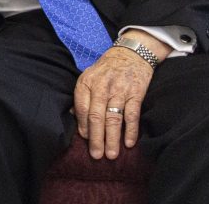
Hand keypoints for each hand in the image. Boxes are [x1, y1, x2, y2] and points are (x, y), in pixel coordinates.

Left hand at [73, 43, 154, 159]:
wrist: (131, 53)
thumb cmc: (106, 69)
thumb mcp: (89, 76)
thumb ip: (82, 96)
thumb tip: (73, 117)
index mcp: (87, 83)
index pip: (82, 108)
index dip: (83, 126)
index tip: (85, 140)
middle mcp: (102, 86)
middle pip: (96, 116)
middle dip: (96, 138)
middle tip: (96, 155)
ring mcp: (119, 90)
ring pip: (114, 118)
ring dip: (112, 138)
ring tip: (111, 154)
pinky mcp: (136, 93)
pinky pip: (132, 115)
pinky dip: (131, 130)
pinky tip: (129, 143)